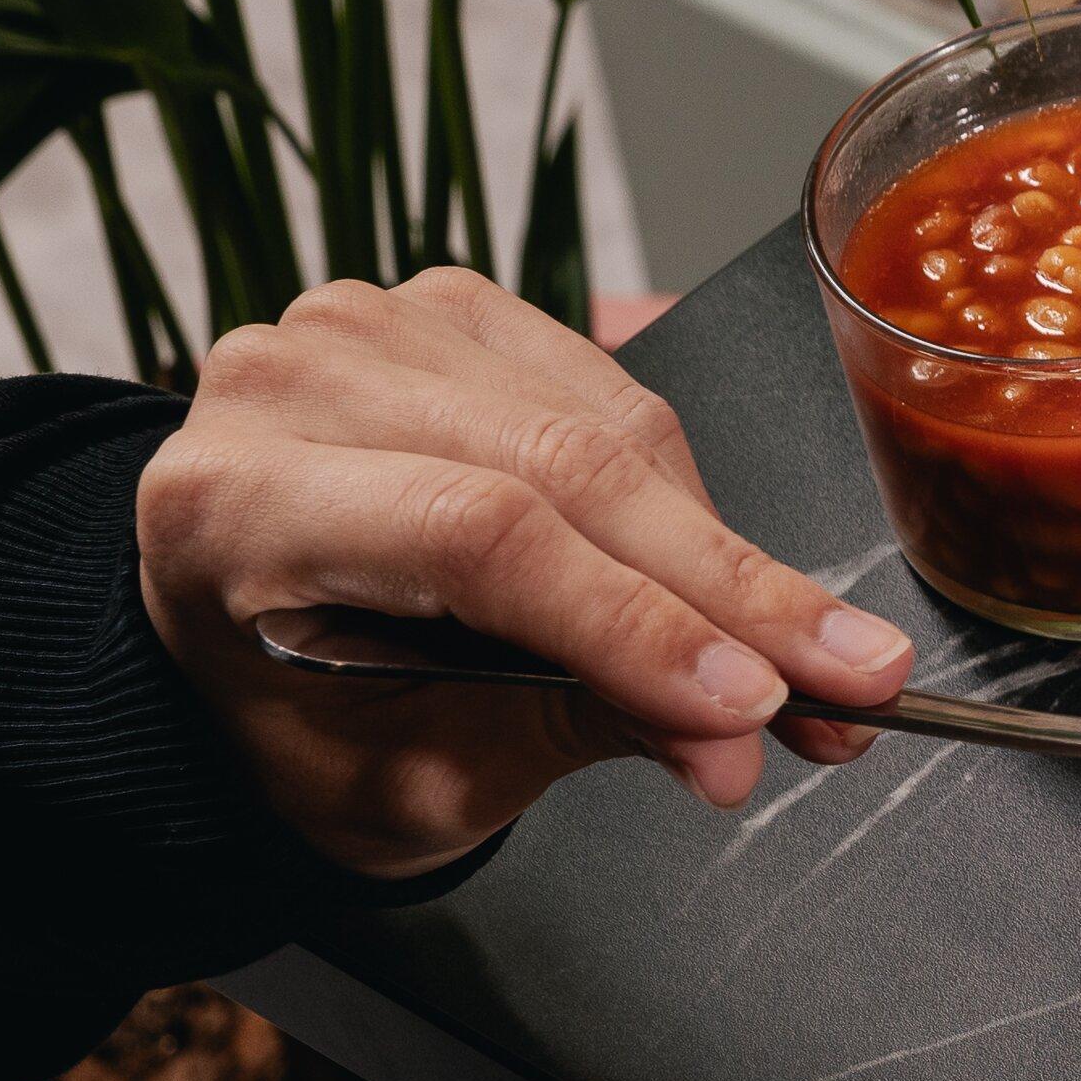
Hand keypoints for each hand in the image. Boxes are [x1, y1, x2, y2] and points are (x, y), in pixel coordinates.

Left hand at [130, 266, 915, 871]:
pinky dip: (692, 499)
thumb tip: (740, 736)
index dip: (636, 620)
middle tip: (848, 684)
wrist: (242, 635)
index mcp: (232, 506)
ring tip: (814, 660)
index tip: (758, 706)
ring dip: (730, 555)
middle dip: (729, 594)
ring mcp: (371, 327)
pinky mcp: (451, 310)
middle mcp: (287, 385)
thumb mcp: (422, 771)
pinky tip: (736, 589)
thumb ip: (577, 730)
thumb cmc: (306, 719)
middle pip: (564, 467)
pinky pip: (621, 395)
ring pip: (612, 426)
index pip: (478, 537)